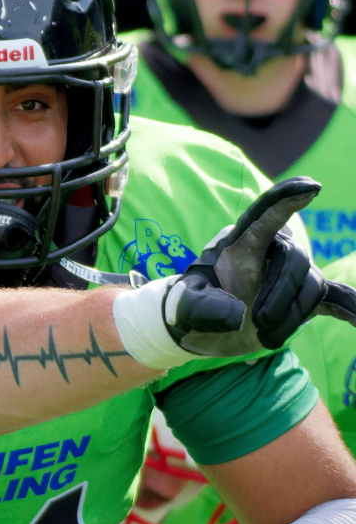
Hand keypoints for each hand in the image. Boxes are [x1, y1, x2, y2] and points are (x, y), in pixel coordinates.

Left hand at [176, 177, 355, 353]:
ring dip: (293, 315)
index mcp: (238, 243)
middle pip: (295, 258)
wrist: (203, 331)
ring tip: (265, 335)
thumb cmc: (189, 310)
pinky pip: (336, 299)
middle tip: (258, 322)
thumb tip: (237, 315)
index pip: (264, 215)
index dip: (286, 199)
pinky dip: (351, 308)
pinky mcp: (304, 299)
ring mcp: (289, 275)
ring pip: (311, 285)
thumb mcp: (183, 308)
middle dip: (281, 293)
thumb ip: (202, 308)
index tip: (312, 187)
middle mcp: (269, 252)